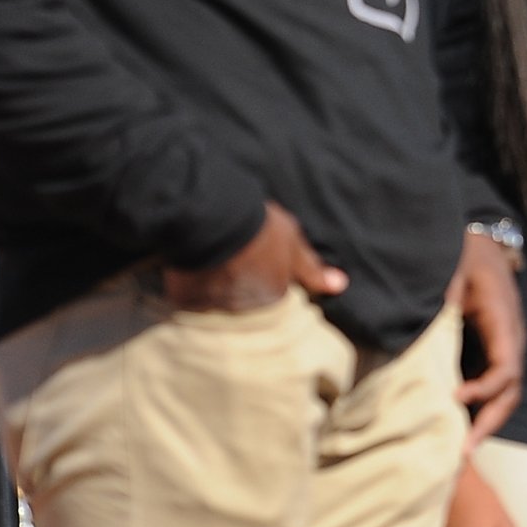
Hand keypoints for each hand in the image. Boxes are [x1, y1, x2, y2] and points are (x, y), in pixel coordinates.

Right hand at [165, 200, 345, 311]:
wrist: (213, 217)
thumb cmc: (260, 227)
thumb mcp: (293, 243)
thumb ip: (312, 268)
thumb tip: (340, 286)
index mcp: (274, 298)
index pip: (273, 298)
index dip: (266, 277)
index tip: (258, 260)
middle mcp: (245, 310)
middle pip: (244, 304)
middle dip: (240, 286)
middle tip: (233, 259)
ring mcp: (214, 308)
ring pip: (217, 303)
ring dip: (216, 289)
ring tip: (211, 261)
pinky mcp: (186, 302)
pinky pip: (190, 300)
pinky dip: (191, 288)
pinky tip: (192, 267)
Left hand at [447, 232, 524, 445]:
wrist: (477, 244)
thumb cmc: (463, 255)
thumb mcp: (450, 273)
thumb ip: (437, 301)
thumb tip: (409, 329)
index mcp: (504, 321)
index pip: (506, 366)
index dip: (485, 387)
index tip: (454, 398)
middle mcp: (509, 340)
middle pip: (510, 391)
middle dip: (489, 421)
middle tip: (463, 449)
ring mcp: (501, 349)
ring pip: (503, 395)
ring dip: (484, 423)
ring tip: (459, 452)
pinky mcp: (487, 354)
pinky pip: (488, 388)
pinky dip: (475, 411)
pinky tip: (453, 430)